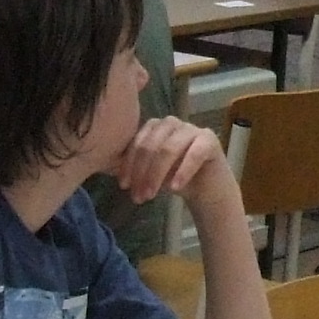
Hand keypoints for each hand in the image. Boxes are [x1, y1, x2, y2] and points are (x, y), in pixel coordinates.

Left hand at [113, 113, 229, 206]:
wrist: (208, 189)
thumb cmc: (175, 178)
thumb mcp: (150, 173)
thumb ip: (134, 168)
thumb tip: (108, 169)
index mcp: (155, 126)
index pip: (136, 141)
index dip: (128, 164)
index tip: (123, 186)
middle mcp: (172, 123)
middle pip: (151, 145)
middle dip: (141, 172)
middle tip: (138, 196)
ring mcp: (193, 129)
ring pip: (168, 148)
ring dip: (157, 175)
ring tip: (151, 195)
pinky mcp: (210, 140)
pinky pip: (193, 153)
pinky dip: (182, 171)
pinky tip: (174, 188)